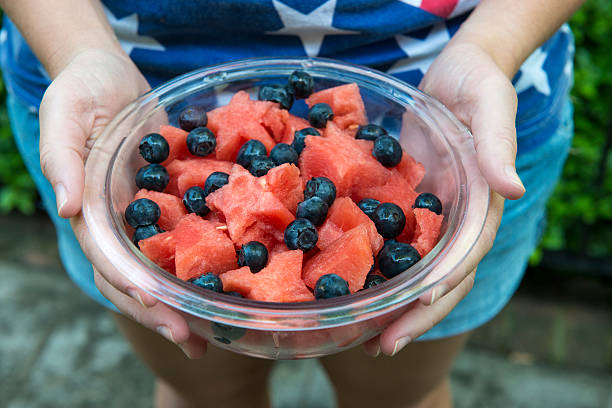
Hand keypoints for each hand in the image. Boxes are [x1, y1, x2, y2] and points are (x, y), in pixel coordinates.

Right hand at [39, 49, 205, 358]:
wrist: (110, 73)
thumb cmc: (80, 91)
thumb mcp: (63, 117)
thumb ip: (61, 160)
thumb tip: (65, 209)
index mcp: (93, 213)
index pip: (110, 262)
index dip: (133, 290)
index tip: (161, 314)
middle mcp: (122, 223)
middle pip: (140, 278)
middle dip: (166, 312)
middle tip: (198, 343)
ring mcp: (149, 214)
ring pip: (167, 264)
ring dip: (189, 297)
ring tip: (219, 330)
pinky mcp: (174, 198)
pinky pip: (191, 230)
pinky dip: (208, 256)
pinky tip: (236, 276)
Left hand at [364, 41, 524, 356]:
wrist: (455, 72)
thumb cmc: (479, 84)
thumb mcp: (491, 106)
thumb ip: (498, 146)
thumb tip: (515, 190)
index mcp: (479, 206)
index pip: (465, 256)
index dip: (443, 285)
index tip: (416, 309)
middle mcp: (454, 221)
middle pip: (438, 279)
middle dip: (413, 315)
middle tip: (381, 347)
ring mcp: (429, 216)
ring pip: (413, 271)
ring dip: (392, 305)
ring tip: (362, 336)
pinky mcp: (405, 204)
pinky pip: (391, 243)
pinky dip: (375, 269)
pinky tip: (349, 287)